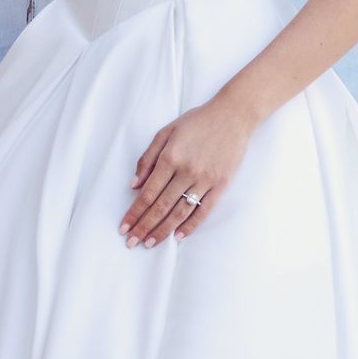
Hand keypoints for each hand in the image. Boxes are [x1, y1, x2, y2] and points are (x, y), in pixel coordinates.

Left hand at [122, 90, 256, 245]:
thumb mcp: (166, 132)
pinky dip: (191, 225)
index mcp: (170, 157)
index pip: (148, 193)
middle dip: (144, 227)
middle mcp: (186, 171)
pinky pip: (204, 210)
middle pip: (161, 206)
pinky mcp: (221, 184)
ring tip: (150, 244)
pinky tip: (178, 236)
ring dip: (163, 230)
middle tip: (132, 242)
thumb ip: (148, 158)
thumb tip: (134, 185)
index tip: (124, 227)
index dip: (134, 212)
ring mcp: (205, 179)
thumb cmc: (198, 121)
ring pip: (180, 212)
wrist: (233, 115)